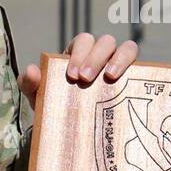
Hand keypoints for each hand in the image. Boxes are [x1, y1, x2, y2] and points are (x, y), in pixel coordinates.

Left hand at [19, 32, 138, 105]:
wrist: (72, 128)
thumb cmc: (55, 105)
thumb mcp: (39, 96)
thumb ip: (29, 83)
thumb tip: (32, 70)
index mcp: (79, 53)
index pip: (83, 41)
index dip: (80, 54)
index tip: (72, 76)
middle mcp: (101, 54)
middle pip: (105, 41)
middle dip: (95, 57)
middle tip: (85, 79)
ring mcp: (119, 65)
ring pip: (127, 47)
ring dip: (119, 58)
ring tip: (110, 78)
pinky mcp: (134, 79)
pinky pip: (141, 66)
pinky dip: (136, 68)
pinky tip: (129, 83)